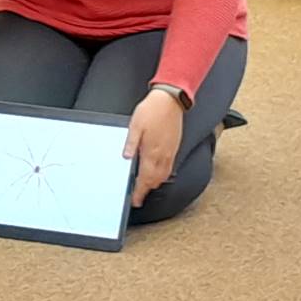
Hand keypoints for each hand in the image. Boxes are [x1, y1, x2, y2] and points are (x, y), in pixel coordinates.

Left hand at [122, 88, 184, 207]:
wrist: (170, 101)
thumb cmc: (152, 110)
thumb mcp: (135, 126)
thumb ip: (131, 144)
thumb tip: (126, 158)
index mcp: (151, 152)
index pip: (145, 178)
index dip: (140, 192)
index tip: (135, 200)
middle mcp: (163, 155)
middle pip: (155, 181)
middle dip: (146, 190)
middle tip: (138, 195)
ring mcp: (170, 152)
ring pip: (164, 176)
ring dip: (154, 183)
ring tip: (145, 187)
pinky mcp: (174, 147)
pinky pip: (169, 168)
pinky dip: (162, 175)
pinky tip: (157, 173)